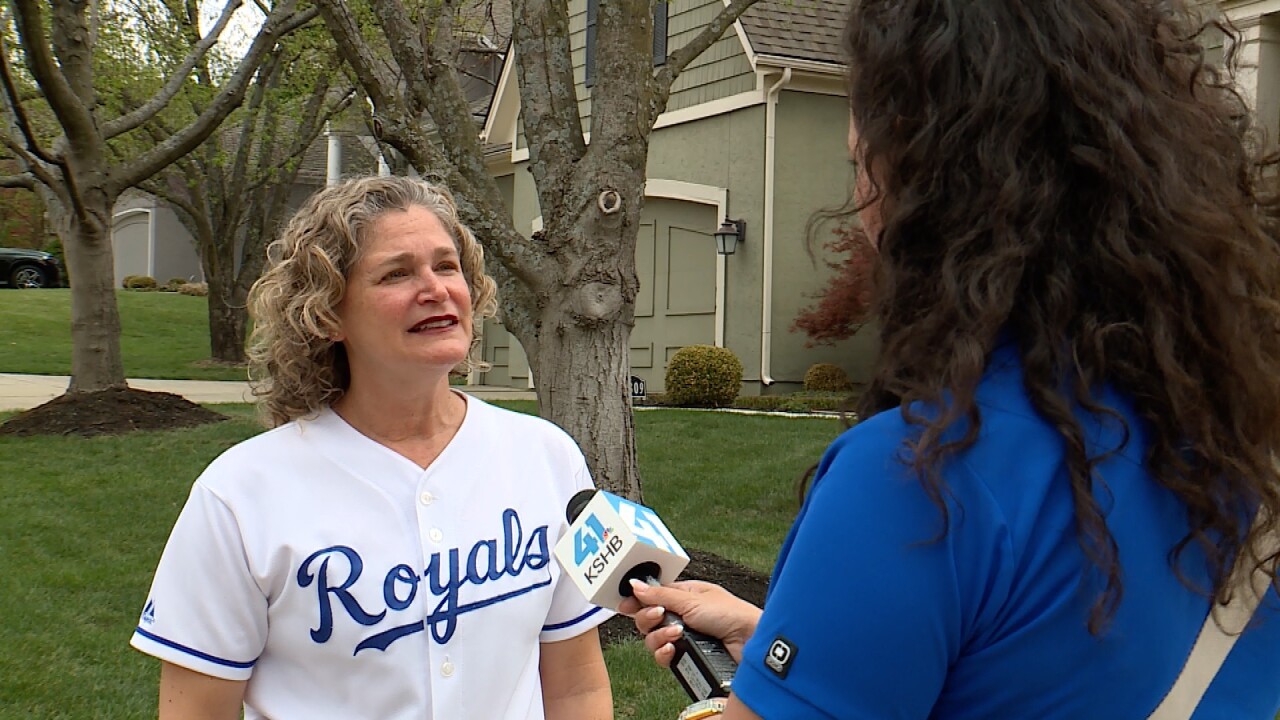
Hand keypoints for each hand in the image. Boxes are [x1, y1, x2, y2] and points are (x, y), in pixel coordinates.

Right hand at [618, 579, 761, 667]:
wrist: (750, 641)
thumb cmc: (731, 614)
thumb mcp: (692, 600)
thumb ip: (660, 595)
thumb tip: (635, 585)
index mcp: (684, 596)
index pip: (652, 596)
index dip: (638, 600)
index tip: (625, 603)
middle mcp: (681, 616)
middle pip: (647, 619)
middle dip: (649, 618)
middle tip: (659, 615)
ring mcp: (683, 638)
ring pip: (652, 639)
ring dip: (660, 635)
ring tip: (676, 632)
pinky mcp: (685, 657)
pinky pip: (662, 657)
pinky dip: (663, 653)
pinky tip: (673, 649)